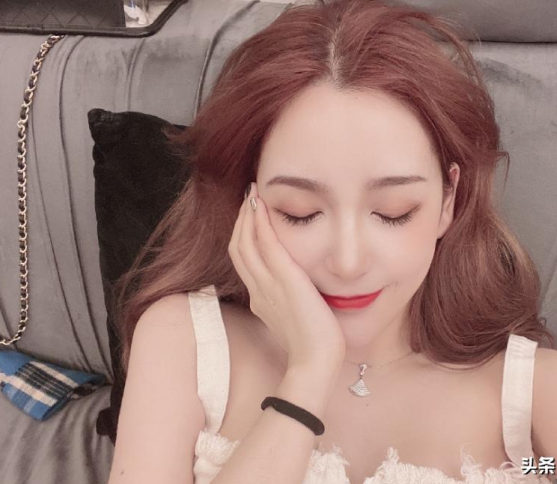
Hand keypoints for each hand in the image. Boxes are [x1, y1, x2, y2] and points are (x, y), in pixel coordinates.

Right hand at [228, 182, 345, 370]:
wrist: (317, 362)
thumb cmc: (314, 344)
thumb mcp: (297, 317)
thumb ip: (292, 301)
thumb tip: (301, 289)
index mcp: (261, 299)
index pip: (245, 261)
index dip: (244, 235)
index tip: (251, 215)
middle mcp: (259, 290)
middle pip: (239, 248)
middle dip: (241, 220)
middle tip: (249, 196)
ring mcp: (268, 286)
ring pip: (246, 244)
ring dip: (247, 216)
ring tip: (253, 193)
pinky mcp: (285, 281)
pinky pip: (266, 246)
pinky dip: (260, 224)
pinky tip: (262, 206)